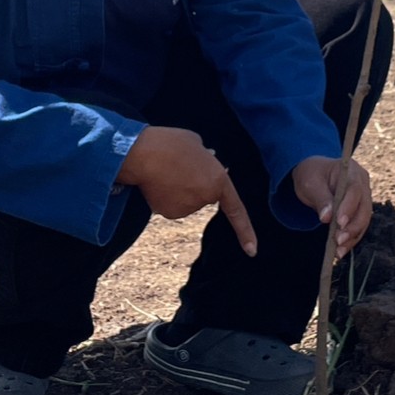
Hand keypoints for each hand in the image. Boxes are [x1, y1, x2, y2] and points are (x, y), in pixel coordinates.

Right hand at [118, 125, 256, 255]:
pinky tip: (157, 181)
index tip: (252, 252)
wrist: (142, 154)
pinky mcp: (169, 213)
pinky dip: (164, 196)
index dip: (245, 231)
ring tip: (165, 169)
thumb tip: (208, 159)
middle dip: (193, 182)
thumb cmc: (169, 143)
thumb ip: (205, 157)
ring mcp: (187, 209)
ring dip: (177, 188)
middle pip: (201, 194)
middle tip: (179, 164)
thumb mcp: (195, 142)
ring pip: (184, 200)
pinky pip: (170, 205)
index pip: (235, 209)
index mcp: (218, 180)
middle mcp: (205, 198)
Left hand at [291, 154, 371, 255]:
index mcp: (352, 171)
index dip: (349, 207)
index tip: (339, 223)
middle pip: (364, 208)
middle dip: (352, 227)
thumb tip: (327, 218)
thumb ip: (321, 199)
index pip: (355, 190)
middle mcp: (362, 185)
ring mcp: (363, 198)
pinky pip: (358, 227)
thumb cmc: (311, 175)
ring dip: (352, 237)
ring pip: (363, 221)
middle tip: (338, 241)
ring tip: (338, 251)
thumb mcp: (310, 183)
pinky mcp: (359, 211)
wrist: (313, 175)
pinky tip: (340, 251)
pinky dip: (350, 240)